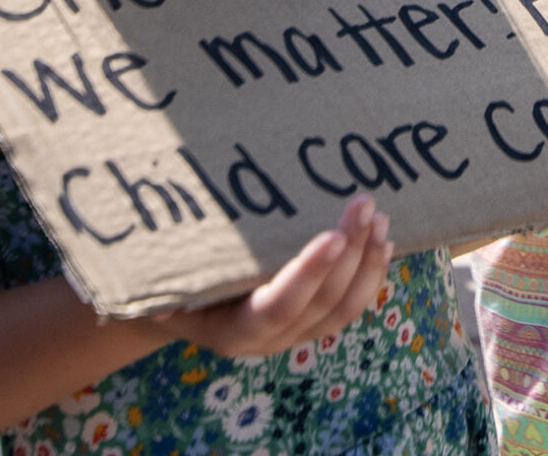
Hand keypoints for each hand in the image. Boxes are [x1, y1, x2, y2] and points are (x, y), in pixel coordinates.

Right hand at [149, 196, 391, 357]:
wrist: (178, 312)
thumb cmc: (171, 285)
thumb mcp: (168, 280)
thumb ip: (181, 267)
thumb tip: (163, 236)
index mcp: (232, 331)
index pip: (279, 306)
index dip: (309, 273)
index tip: (335, 236)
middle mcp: (267, 342)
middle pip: (322, 303)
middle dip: (351, 253)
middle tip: (365, 205)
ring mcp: (293, 338)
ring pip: (343, 309)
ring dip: (367, 264)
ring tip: (381, 221)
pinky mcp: (311, 327)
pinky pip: (349, 309)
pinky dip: (371, 277)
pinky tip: (384, 245)